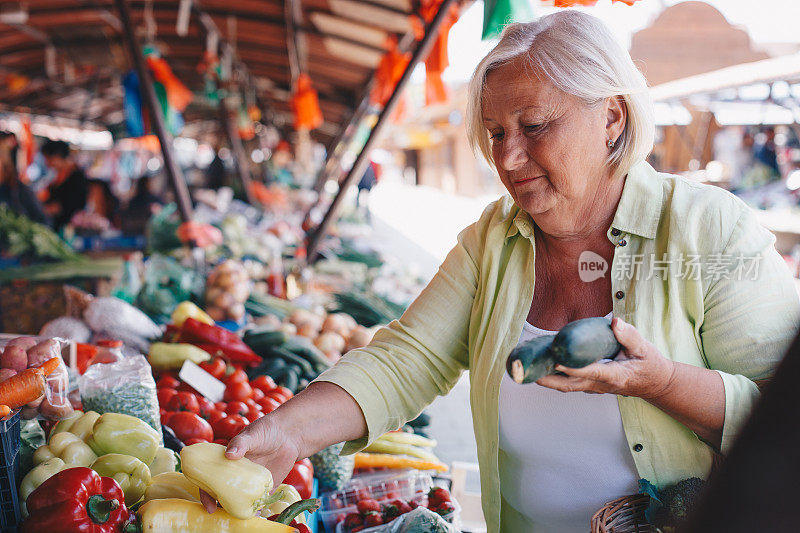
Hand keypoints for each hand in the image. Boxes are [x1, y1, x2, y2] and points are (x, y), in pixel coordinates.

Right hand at [199, 412, 301, 512]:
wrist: (288, 435)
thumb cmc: (266, 430)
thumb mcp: (252, 434)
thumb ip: (240, 443)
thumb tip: (229, 455)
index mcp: (226, 462)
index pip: (210, 479)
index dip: (206, 492)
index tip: (208, 504)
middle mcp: (236, 474)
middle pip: (223, 493)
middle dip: (219, 506)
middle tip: (221, 515)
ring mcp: (250, 482)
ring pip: (239, 500)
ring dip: (237, 511)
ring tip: (238, 518)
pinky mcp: (265, 487)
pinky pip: (258, 502)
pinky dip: (256, 510)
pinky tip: (257, 515)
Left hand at [536, 317, 675, 398]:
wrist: (655, 383)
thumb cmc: (649, 364)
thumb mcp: (645, 348)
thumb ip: (630, 336)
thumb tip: (614, 322)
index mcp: (615, 375)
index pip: (590, 372)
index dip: (572, 368)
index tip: (556, 362)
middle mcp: (601, 384)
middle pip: (569, 385)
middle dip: (547, 379)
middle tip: (528, 368)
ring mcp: (594, 387)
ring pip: (566, 386)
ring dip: (546, 378)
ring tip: (526, 366)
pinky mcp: (590, 384)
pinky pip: (568, 382)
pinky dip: (553, 376)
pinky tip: (541, 364)